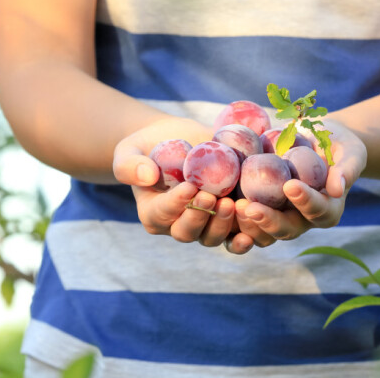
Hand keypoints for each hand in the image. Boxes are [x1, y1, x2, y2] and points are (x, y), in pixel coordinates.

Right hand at [112, 116, 238, 247]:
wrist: (177, 140)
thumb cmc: (148, 146)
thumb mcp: (129, 150)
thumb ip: (130, 164)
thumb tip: (147, 176)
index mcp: (152, 213)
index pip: (161, 214)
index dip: (175, 204)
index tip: (188, 187)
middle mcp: (176, 225)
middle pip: (187, 233)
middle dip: (199, 217)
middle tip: (210, 196)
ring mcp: (203, 225)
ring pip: (211, 237)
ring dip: (223, 225)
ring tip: (232, 204)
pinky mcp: (225, 219)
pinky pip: (234, 237)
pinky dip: (243, 237)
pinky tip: (251, 232)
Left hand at [230, 119, 367, 252]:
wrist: (314, 141)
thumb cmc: (336, 144)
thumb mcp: (349, 150)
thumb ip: (347, 167)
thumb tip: (337, 188)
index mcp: (328, 209)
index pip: (319, 212)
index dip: (306, 202)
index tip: (291, 185)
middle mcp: (303, 220)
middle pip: (287, 230)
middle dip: (269, 220)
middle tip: (249, 207)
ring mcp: (280, 217)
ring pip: (264, 233)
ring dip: (247, 224)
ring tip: (232, 206)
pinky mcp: (261, 210)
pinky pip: (246, 223)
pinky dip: (233, 221)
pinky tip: (219, 206)